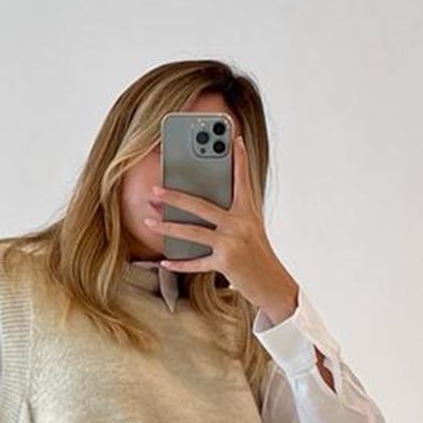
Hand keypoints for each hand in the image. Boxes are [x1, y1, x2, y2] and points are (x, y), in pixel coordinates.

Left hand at [144, 133, 295, 312]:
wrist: (273, 284)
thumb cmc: (258, 254)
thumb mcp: (250, 229)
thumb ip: (232, 213)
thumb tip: (199, 207)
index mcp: (247, 211)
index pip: (242, 179)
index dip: (239, 158)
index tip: (234, 138)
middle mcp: (241, 223)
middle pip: (202, 205)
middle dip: (175, 197)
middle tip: (155, 188)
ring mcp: (233, 243)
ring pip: (193, 232)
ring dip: (167, 228)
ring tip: (149, 222)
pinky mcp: (227, 263)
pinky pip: (197, 262)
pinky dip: (180, 263)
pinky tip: (165, 261)